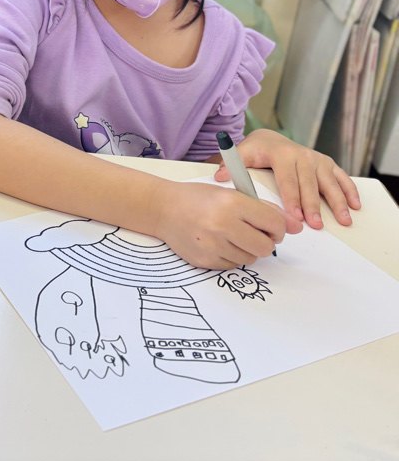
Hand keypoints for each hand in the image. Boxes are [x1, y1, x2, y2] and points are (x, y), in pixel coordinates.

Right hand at [153, 180, 302, 268]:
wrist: (162, 209)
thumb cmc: (198, 199)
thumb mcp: (231, 194)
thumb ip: (264, 209)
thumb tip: (297, 227)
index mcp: (232, 203)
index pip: (274, 223)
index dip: (278, 226)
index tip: (270, 225)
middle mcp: (222, 225)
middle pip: (266, 247)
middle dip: (264, 241)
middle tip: (252, 232)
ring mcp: (212, 245)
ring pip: (251, 258)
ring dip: (246, 249)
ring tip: (230, 236)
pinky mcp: (205, 260)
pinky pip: (233, 265)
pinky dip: (231, 256)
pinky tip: (217, 243)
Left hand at [214, 129, 360, 228]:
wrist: (270, 138)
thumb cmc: (256, 150)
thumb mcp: (242, 154)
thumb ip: (231, 165)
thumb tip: (219, 177)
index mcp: (282, 154)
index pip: (288, 180)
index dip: (292, 199)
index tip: (295, 217)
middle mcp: (303, 155)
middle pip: (309, 184)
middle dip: (313, 205)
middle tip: (316, 224)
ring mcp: (317, 159)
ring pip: (329, 182)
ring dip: (337, 201)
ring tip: (343, 220)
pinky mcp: (326, 163)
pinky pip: (341, 177)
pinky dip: (350, 191)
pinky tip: (355, 206)